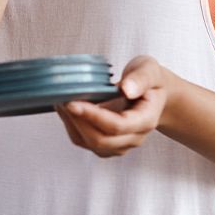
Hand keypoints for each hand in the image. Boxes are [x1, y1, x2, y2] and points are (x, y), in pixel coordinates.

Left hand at [54, 55, 170, 158]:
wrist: (153, 94)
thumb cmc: (150, 81)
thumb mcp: (150, 70)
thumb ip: (141, 78)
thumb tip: (126, 89)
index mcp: (146, 120)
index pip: (118, 126)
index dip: (93, 116)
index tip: (73, 103)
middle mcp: (134, 138)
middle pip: (101, 140)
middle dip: (78, 121)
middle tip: (61, 99)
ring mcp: (120, 144)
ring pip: (90, 143)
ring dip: (72, 124)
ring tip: (60, 101)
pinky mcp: (107, 144)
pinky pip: (85, 141)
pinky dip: (72, 126)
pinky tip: (66, 108)